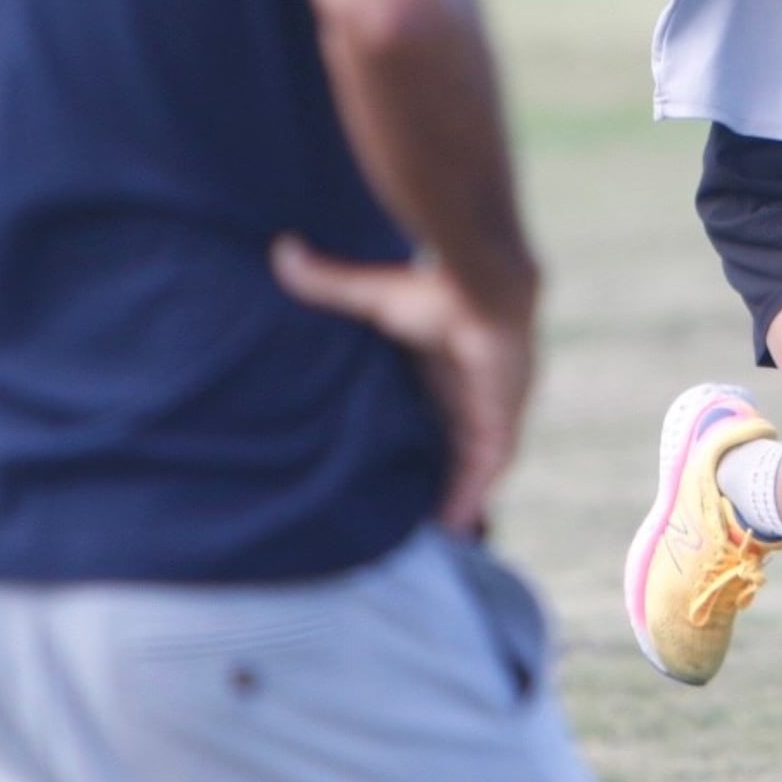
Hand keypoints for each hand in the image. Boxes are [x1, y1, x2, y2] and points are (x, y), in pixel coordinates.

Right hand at [271, 236, 536, 534]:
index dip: (404, 432)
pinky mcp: (500, 427)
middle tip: (396, 510)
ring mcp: (485, 411)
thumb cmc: (433, 289)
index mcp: (437, 366)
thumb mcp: (373, 295)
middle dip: (427, 472)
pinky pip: (483, 474)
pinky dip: (468, 498)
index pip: (422, 407)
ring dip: (449, 492)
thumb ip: (329, 281)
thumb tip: (282, 248)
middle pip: (443, 442)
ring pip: (465, 464)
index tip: (376, 459)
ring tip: (421, 532)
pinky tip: (449, 529)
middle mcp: (462, 392)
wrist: (487, 291)